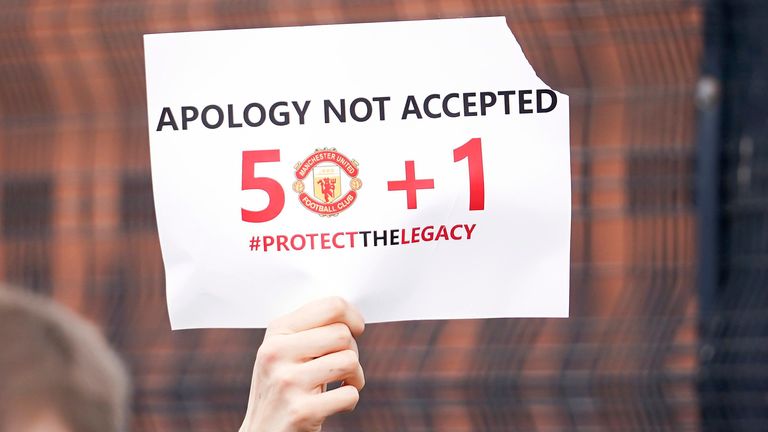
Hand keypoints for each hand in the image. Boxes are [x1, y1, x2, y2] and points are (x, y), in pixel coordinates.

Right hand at [240, 297, 364, 431]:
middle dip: (352, 351)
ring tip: (341, 384)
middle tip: (343, 366)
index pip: (332, 307)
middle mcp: (277, 353)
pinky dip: (349, 400)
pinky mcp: (300, 411)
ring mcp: (287, 382)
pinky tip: (333, 404)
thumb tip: (349, 314)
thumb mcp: (285, 351)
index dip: (353, 317)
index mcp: (276, 332)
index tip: (356, 330)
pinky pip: (349, 394)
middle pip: (343, 334)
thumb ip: (310, 329)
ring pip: (349, 361)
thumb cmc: (283, 388)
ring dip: (355, 377)